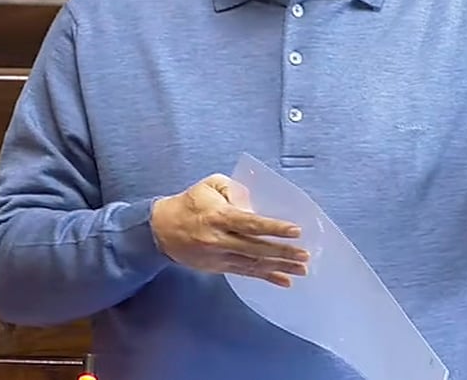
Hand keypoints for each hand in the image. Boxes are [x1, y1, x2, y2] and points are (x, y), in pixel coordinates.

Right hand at [150, 174, 308, 286]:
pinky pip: (246, 273)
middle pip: (256, 248)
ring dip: (280, 268)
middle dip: (283, 253)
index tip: (295, 231)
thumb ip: (234, 189)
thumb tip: (255, 203)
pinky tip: (285, 281)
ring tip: (302, 269)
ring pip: (254, 264)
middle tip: (305, 255)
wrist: (160, 230)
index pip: (251, 224)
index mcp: (219, 217)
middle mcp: (220, 239)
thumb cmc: (189, 203)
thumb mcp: (209, 185)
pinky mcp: (219, 267)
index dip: (274, 228)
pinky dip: (267, 277)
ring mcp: (220, 256)